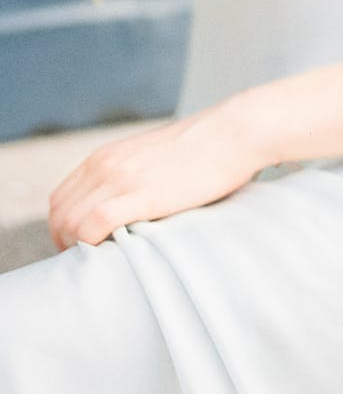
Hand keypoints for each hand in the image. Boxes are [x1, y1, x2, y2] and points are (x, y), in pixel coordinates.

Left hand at [47, 104, 264, 249]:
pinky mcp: (142, 194)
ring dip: (79, 248)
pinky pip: (94, 225)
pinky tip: (113, 253)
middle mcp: (105, 165)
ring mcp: (121, 178)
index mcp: (106, 156)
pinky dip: (93, 244)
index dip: (64, 229)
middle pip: (60, 214)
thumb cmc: (204, 149)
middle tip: (92, 261)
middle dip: (67, 243)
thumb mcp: (154, 156)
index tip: (84, 249)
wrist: (232, 132)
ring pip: (71, 222)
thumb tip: (130, 207)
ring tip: (104, 261)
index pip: (60, 200)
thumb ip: (133, 176)